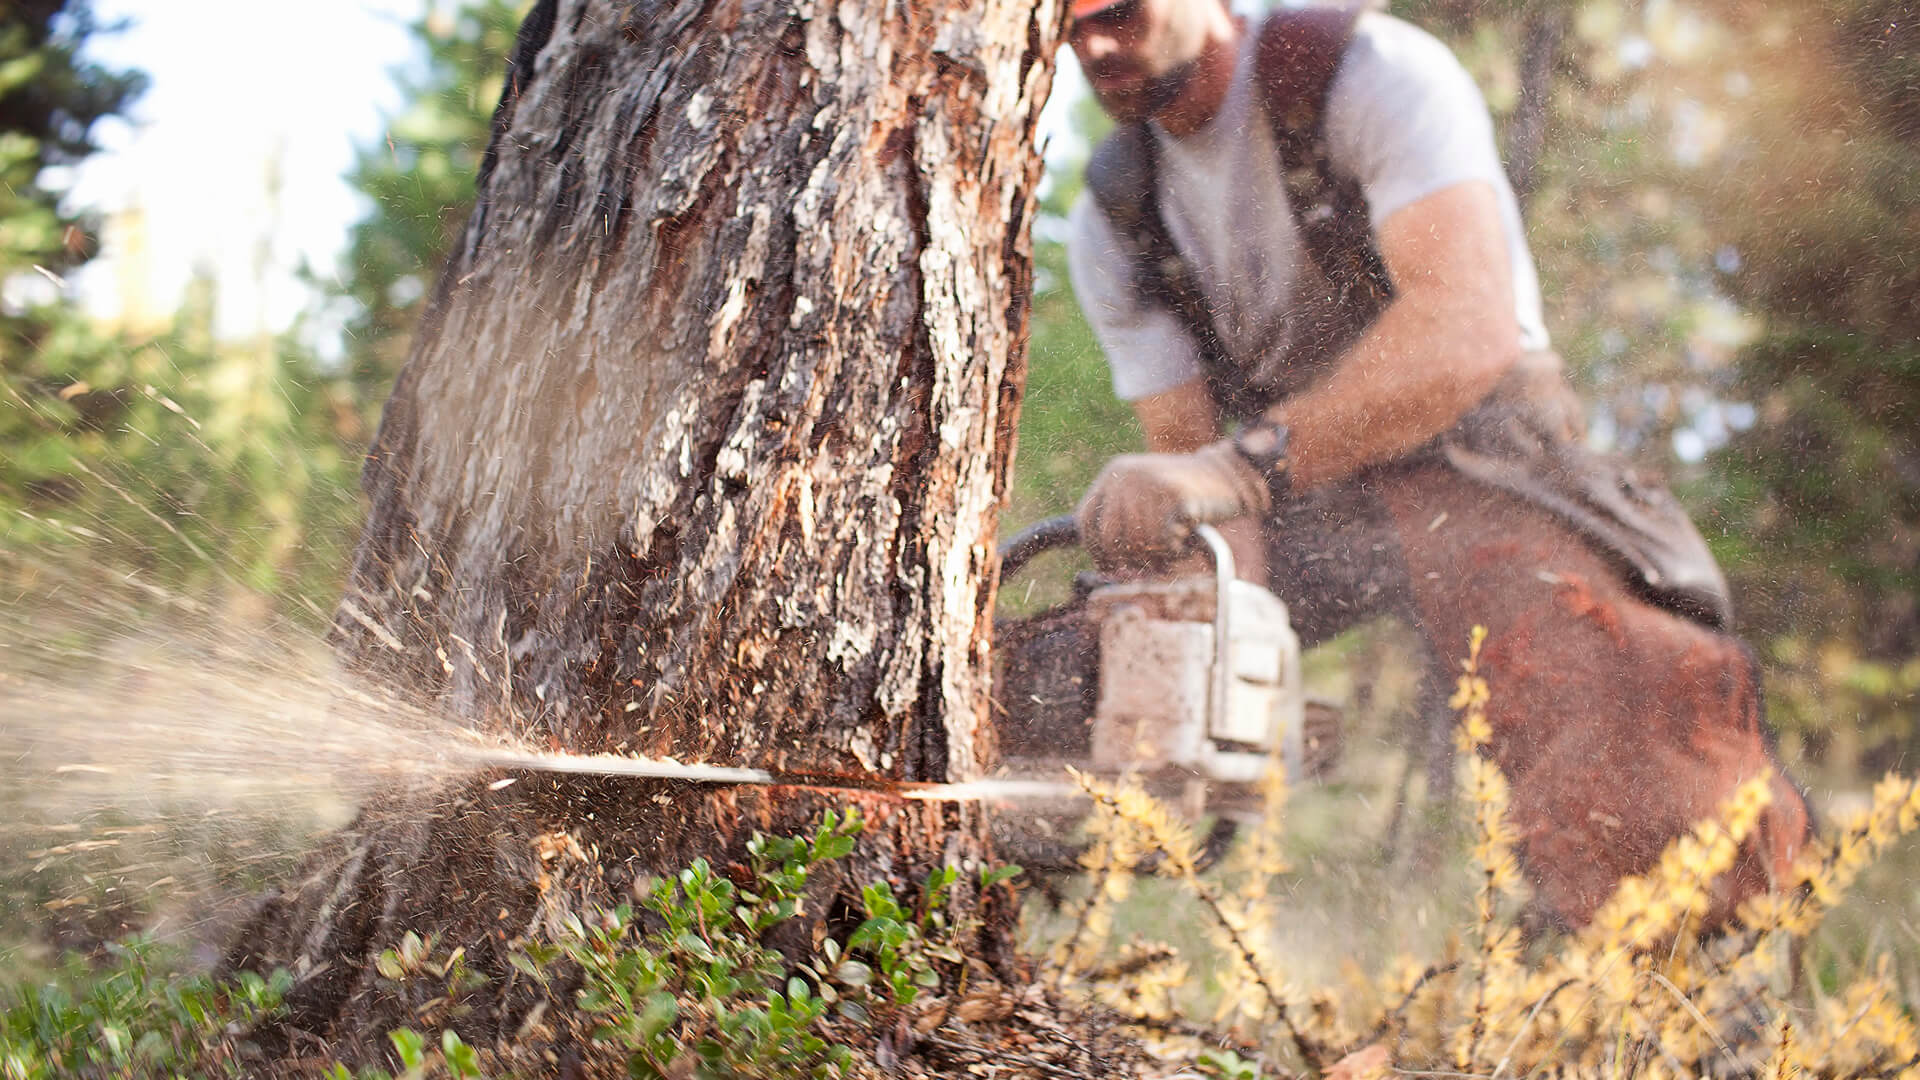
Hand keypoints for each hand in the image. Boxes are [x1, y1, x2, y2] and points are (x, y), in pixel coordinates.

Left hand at [1074, 441, 1269, 572]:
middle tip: (1153, 562)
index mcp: (1113, 474)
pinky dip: (1177, 551)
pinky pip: (1165, 543)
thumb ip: (1121, 519)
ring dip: (1158, 556)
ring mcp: (1149, 485)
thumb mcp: (1142, 495)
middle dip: (1130, 559)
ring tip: (1175, 545)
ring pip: (1138, 544)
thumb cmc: (1185, 495)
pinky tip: (1186, 541)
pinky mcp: (1174, 497)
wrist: (1228, 475)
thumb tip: (1103, 564)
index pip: (1086, 521)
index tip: (1111, 568)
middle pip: (1110, 538)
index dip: (1096, 551)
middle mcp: (1125, 476)